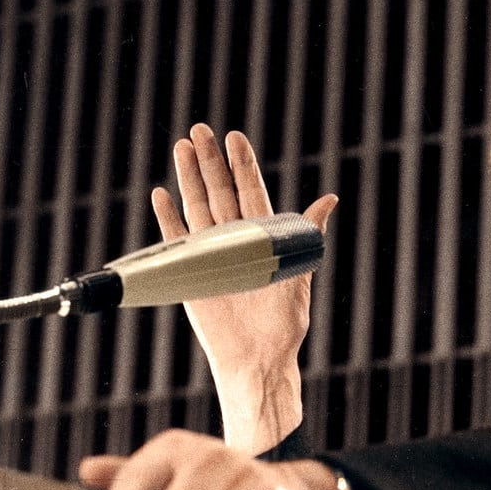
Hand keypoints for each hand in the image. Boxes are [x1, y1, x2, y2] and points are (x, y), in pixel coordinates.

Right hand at [154, 125, 336, 452]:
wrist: (256, 360)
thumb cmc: (283, 324)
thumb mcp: (298, 273)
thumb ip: (306, 234)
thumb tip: (329, 198)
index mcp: (263, 239)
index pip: (251, 192)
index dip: (242, 165)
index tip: (235, 137)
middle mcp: (235, 242)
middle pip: (220, 193)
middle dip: (210, 162)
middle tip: (200, 129)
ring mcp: (211, 255)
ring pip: (197, 208)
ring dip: (188, 178)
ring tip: (181, 147)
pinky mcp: (191, 273)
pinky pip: (176, 240)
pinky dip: (168, 218)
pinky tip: (161, 193)